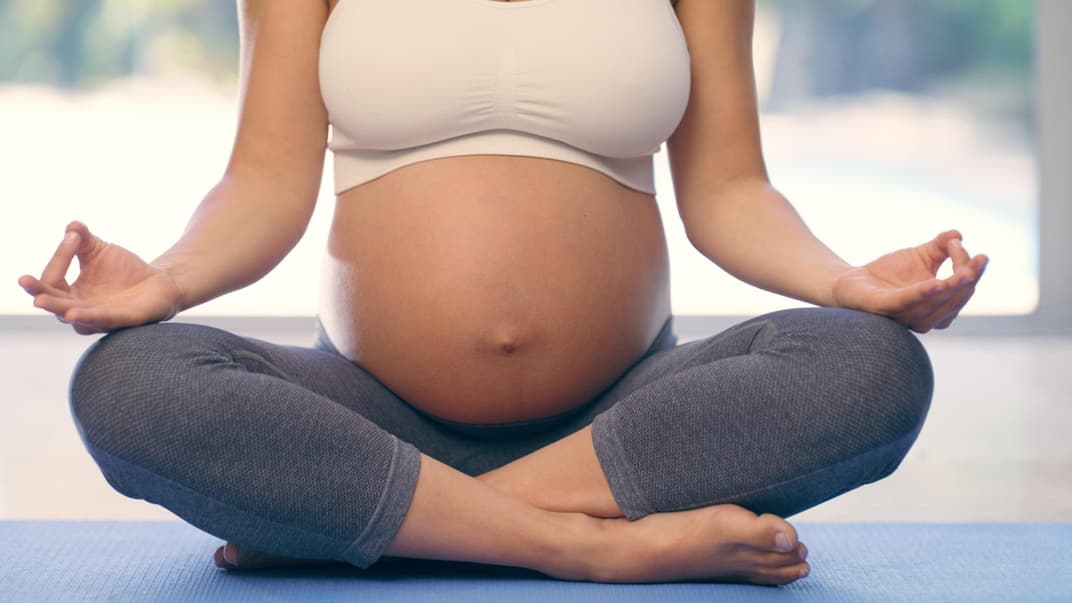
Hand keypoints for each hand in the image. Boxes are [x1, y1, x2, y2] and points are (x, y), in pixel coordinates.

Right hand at [17, 221, 183, 334]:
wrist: (159, 281)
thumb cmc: (124, 270)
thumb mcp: (99, 249)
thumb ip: (82, 238)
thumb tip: (72, 225)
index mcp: (72, 294)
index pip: (52, 281)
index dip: (58, 258)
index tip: (72, 237)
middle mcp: (81, 310)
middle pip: (54, 304)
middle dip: (39, 293)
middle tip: (25, 280)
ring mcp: (102, 319)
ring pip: (75, 317)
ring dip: (58, 308)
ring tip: (41, 301)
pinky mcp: (124, 321)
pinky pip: (103, 320)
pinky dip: (89, 317)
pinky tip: (73, 313)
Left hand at [831, 229, 988, 332]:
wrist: (851, 281)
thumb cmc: (889, 273)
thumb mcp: (920, 255)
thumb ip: (941, 246)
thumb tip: (958, 234)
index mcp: (939, 306)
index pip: (962, 289)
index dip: (970, 269)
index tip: (966, 246)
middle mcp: (926, 317)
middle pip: (954, 299)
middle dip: (968, 280)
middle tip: (979, 260)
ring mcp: (905, 316)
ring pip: (936, 305)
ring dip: (952, 289)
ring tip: (965, 273)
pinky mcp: (885, 309)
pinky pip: (907, 303)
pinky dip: (923, 294)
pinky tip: (935, 284)